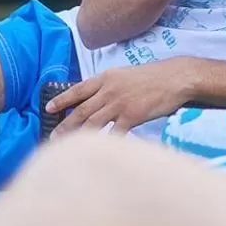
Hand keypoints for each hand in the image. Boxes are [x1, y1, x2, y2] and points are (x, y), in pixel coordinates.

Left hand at [45, 61, 194, 136]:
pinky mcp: (132, 116)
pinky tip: (99, 151)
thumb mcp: (126, 74)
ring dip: (78, 136)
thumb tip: (95, 99)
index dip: (62, 100)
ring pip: (92, 123)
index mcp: (106, 78)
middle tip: (53, 136)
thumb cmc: (153, 77)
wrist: (176, 77)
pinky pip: (114, 133)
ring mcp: (120, 103)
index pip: (78, 89)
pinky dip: (106, 143)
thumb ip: (109, 86)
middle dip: (65, 125)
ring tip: (68, 146)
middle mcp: (109, 90)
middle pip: (81, 110)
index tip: (49, 109)